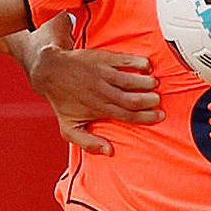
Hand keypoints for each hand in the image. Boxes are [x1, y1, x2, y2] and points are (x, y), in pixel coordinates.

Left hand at [27, 19, 163, 154]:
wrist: (51, 71)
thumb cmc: (61, 99)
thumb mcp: (69, 128)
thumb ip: (88, 143)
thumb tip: (108, 152)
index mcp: (100, 109)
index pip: (129, 116)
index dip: (147, 117)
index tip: (159, 116)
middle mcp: (104, 92)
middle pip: (134, 99)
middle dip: (150, 100)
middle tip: (157, 100)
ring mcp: (104, 74)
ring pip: (133, 80)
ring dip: (148, 82)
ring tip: (154, 84)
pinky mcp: (104, 58)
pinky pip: (127, 60)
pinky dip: (140, 62)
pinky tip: (146, 66)